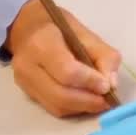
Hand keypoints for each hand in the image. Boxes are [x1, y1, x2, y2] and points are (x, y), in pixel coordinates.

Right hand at [6, 0, 121, 116]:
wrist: (24, 27)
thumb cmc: (56, 26)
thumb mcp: (84, 32)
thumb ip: (103, 55)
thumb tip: (111, 84)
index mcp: (42, 43)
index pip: (67, 71)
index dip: (90, 82)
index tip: (107, 86)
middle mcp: (28, 66)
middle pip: (61, 95)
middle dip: (88, 101)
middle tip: (107, 100)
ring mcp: (25, 82)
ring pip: (57, 107)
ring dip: (83, 107)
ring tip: (99, 101)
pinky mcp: (27, 93)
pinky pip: (53, 108)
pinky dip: (73, 108)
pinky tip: (84, 100)